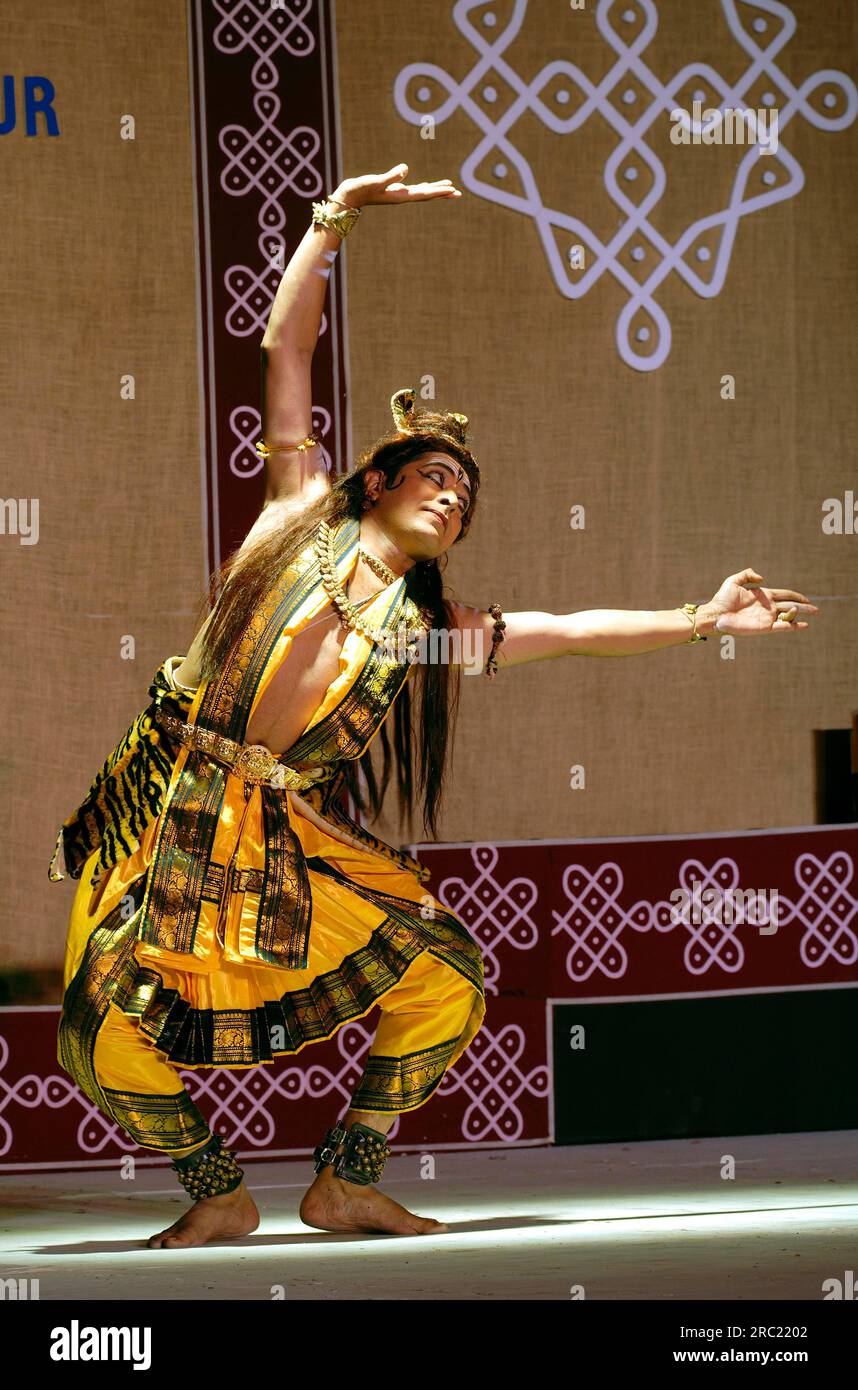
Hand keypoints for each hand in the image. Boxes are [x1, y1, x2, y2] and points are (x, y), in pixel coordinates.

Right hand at [331, 163, 461, 209]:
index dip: (439, 191)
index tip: (453, 190)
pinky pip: (413, 189)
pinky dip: (423, 187)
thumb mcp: (375, 181)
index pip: (425, 193)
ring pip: (422, 192)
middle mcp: (402, 196)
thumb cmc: (359, 189)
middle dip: (443, 194)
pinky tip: (427, 185)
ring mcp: (398, 194)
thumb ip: (391, 176)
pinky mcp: (393, 190)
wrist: (348, 197)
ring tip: (449, 188)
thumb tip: (406, 168)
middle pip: (427, 195)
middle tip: (459, 193)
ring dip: (435, 190)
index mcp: (400, 195)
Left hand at [703, 568, 819, 635]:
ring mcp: (767, 618)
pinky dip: (793, 626)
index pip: (785, 595)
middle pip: (791, 606)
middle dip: (804, 607)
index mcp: (763, 595)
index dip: (797, 596)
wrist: (716, 615)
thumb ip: (748, 575)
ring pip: (788, 616)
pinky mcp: (764, 627)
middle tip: (817, 610)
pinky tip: (803, 625)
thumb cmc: (722, 598)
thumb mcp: (734, 581)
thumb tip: (764, 579)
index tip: (808, 599)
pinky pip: (782, 627)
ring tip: (809, 612)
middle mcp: (768, 607)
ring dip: (798, 614)